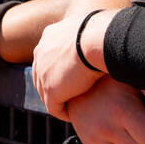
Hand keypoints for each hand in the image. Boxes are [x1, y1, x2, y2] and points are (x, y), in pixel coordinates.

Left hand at [32, 6, 111, 120]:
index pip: (49, 56)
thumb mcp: (91, 27)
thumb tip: (103, 33)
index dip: (60, 68)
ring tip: (75, 108)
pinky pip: (55, 108)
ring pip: (47, 93)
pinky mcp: (50, 91)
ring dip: (60, 101)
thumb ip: (89, 34)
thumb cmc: (103, 32)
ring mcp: (43, 72)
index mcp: (50, 36)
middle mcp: (41, 52)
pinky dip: (64, 113)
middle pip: (43, 75)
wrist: (97, 40)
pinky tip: (76, 115)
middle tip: (72, 96)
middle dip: (55, 86)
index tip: (74, 77)